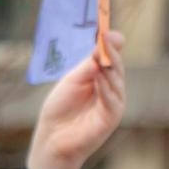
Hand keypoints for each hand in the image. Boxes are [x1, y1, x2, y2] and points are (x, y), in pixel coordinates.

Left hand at [27, 33, 125, 168]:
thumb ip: (87, 65)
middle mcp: (110, 90)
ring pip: (116, 82)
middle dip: (111, 52)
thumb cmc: (59, 109)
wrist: (52, 138)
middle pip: (116, 68)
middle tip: (105, 38)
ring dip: (109, 68)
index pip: (110, 58)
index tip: (107, 31)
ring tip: (101, 55)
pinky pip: (112, 101)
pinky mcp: (111, 118)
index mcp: (100, 79)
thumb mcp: (72, 81)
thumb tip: (102, 43)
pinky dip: (106, 88)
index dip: (111, 45)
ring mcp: (113, 104)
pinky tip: (99, 77)